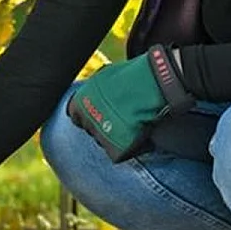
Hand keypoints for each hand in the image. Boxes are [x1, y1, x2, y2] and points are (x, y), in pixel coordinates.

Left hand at [66, 44, 195, 161]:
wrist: (155, 84)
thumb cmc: (132, 76)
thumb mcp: (104, 77)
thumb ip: (93, 90)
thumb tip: (91, 94)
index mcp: (78, 103)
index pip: (75, 116)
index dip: (90, 113)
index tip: (102, 110)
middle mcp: (86, 121)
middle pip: (90, 130)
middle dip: (102, 125)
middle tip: (120, 116)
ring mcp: (100, 136)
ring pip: (104, 141)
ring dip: (114, 135)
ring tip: (132, 122)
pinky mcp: (116, 149)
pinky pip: (119, 152)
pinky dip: (129, 146)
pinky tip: (139, 133)